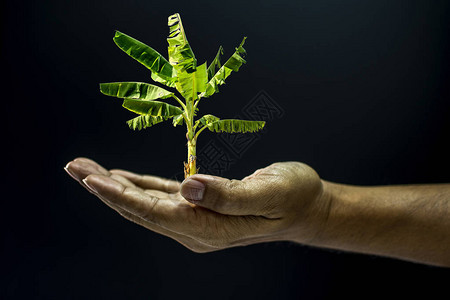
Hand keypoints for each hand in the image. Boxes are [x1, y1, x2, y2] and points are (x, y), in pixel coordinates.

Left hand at [64, 158, 329, 251]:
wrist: (306, 208)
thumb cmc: (294, 196)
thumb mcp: (268, 192)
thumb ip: (228, 195)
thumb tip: (188, 186)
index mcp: (209, 228)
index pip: (155, 212)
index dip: (121, 196)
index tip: (91, 178)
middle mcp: (195, 228)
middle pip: (141, 209)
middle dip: (105, 188)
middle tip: (74, 167)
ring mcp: (195, 220)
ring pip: (146, 203)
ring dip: (116, 186)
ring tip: (86, 169)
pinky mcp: (199, 208)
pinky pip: (161, 197)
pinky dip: (138, 186)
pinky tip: (121, 178)